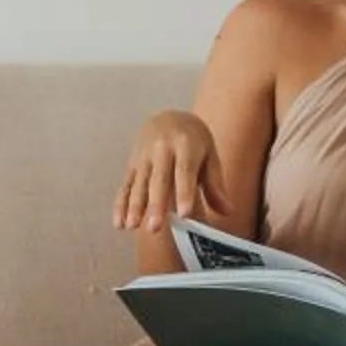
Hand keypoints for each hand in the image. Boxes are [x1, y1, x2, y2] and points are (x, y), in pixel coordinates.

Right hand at [113, 110, 233, 231]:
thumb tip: (227, 211)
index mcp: (185, 145)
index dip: (184, 193)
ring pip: (138, 184)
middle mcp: (161, 149)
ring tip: (132, 226)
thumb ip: (215, 184)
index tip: (185, 214)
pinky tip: (119, 223)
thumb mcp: (209, 155)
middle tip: (155, 227)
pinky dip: (120, 205)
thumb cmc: (192, 140)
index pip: (185, 172)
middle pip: (159, 180)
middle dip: (156, 205)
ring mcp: (143, 157)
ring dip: (134, 206)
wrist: (168, 117)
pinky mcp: (132, 165)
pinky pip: (125, 186)